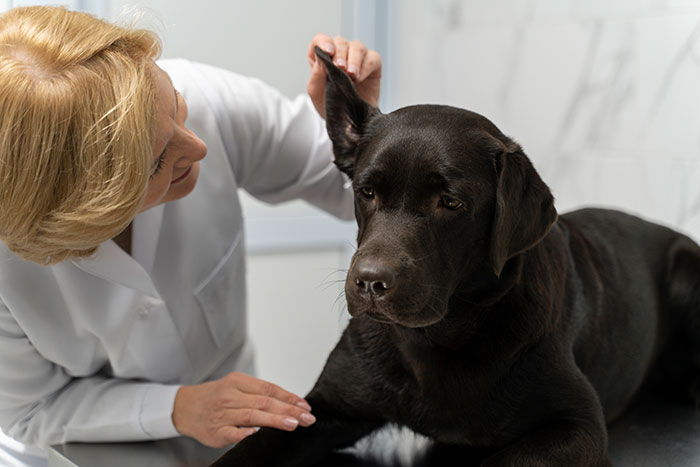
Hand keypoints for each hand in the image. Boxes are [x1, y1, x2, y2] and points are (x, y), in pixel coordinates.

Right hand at [171, 372, 315, 447]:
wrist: (184, 406)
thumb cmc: (215, 396)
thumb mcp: (236, 386)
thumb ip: (258, 393)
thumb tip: (289, 403)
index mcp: (238, 382)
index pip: (269, 388)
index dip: (288, 397)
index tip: (304, 406)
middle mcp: (231, 396)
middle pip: (264, 401)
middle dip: (289, 409)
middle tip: (307, 417)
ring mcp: (223, 414)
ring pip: (252, 415)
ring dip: (274, 419)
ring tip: (292, 424)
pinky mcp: (215, 431)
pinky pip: (231, 432)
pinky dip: (243, 433)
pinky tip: (255, 433)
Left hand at [307, 34, 381, 118]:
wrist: (347, 121)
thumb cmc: (330, 104)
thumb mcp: (316, 92)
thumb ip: (316, 75)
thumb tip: (321, 59)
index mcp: (322, 56)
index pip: (321, 40)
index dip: (324, 42)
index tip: (328, 52)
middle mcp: (340, 53)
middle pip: (340, 42)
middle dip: (340, 54)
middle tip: (340, 68)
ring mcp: (357, 57)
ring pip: (357, 47)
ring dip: (354, 59)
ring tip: (351, 75)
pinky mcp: (373, 65)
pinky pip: (373, 58)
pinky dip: (366, 66)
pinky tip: (360, 78)